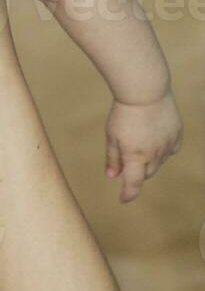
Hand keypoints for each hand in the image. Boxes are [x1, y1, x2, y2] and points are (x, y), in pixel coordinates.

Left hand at [105, 88, 182, 203]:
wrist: (146, 91)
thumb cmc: (124, 112)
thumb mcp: (112, 135)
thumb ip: (113, 157)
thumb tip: (113, 176)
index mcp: (135, 157)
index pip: (133, 184)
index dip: (128, 194)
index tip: (123, 199)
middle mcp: (154, 155)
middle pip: (147, 174)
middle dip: (137, 173)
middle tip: (128, 165)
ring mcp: (168, 145)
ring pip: (160, 162)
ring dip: (150, 162)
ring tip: (140, 147)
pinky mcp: (177, 134)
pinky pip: (171, 150)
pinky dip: (163, 151)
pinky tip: (156, 143)